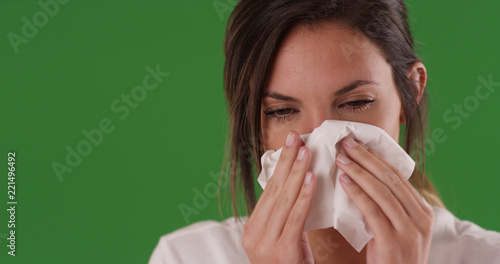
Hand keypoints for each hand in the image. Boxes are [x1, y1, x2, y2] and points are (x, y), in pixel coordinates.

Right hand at [242, 130, 316, 263]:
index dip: (280, 165)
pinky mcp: (281, 251)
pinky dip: (303, 196)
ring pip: (283, 200)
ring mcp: (264, 243)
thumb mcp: (282, 239)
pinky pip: (295, 218)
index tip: (289, 144)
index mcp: (252, 229)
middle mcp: (254, 234)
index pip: (268, 190)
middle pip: (274, 190)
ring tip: (305, 151)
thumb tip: (295, 185)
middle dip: (286, 161)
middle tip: (295, 137)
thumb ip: (284, 216)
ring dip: (296, 172)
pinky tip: (311, 179)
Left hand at [336, 137, 433, 263]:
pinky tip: (344, 182)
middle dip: (367, 158)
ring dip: (359, 172)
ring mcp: (409, 230)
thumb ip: (390, 207)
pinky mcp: (393, 241)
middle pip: (390, 179)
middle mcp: (421, 218)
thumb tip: (365, 178)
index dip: (377, 158)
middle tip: (346, 143)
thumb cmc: (393, 257)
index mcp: (423, 212)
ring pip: (382, 192)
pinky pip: (372, 211)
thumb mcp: (399, 229)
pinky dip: (357, 193)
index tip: (358, 144)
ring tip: (340, 159)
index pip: (398, 177)